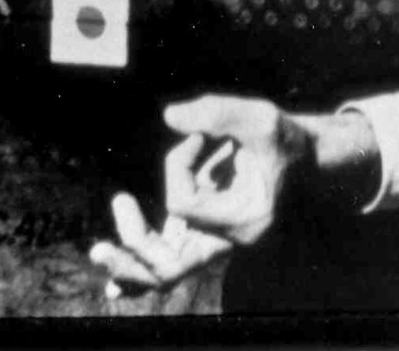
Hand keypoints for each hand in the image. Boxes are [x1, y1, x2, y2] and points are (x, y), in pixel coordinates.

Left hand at [88, 95, 311, 294]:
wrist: (299, 159)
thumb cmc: (281, 138)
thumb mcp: (258, 117)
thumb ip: (217, 112)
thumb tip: (170, 117)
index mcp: (245, 220)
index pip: (186, 204)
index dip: (178, 165)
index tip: (196, 135)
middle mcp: (228, 240)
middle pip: (172, 265)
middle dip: (134, 252)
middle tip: (98, 248)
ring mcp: (214, 240)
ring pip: (167, 271)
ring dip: (131, 266)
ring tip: (99, 253)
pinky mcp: (203, 233)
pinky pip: (169, 261)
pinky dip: (142, 269)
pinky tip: (115, 286)